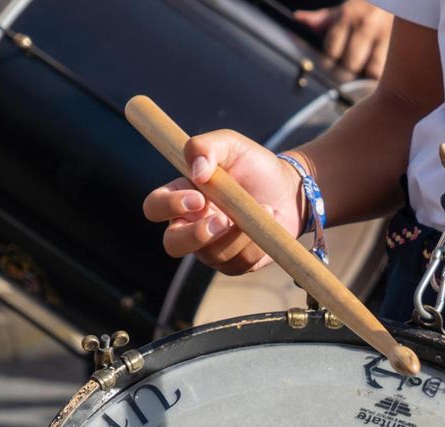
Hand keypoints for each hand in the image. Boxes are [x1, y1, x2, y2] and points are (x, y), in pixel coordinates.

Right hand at [141, 130, 303, 273]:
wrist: (290, 189)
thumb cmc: (253, 165)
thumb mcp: (230, 144)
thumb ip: (206, 146)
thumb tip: (197, 171)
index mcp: (180, 196)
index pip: (154, 207)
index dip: (169, 206)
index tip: (199, 197)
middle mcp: (190, 226)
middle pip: (172, 245)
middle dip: (197, 236)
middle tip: (225, 219)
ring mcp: (213, 248)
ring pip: (213, 255)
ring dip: (240, 234)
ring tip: (263, 208)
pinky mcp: (236, 263)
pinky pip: (240, 263)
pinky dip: (257, 244)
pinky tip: (268, 222)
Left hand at [295, 1, 393, 78]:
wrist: (398, 1)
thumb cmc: (367, 9)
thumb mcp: (344, 11)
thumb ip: (322, 20)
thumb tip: (299, 20)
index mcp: (347, 16)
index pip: (331, 50)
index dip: (328, 62)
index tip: (331, 66)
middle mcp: (365, 25)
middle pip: (349, 64)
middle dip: (346, 72)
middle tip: (347, 73)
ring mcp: (385, 36)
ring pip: (371, 71)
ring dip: (366, 76)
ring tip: (364, 75)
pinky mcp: (401, 47)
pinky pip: (389, 71)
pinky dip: (382, 77)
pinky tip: (380, 76)